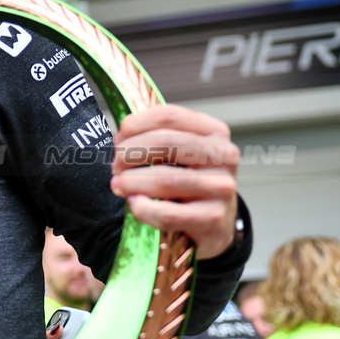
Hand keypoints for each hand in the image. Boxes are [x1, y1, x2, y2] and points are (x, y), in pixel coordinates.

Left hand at [111, 104, 239, 257]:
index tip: (119, 139)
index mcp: (214, 131)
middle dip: (129, 154)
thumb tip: (120, 138)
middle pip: (165, 143)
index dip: (135, 125)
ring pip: (165, 179)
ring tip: (119, 185)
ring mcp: (222, 187)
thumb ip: (151, 140)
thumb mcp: (178, 154)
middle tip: (116, 166)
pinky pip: (167, 213)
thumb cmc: (189, 181)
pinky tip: (136, 204)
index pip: (168, 116)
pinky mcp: (213, 218)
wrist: (216, 222)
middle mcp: (224, 156)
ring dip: (131, 182)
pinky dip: (143, 208)